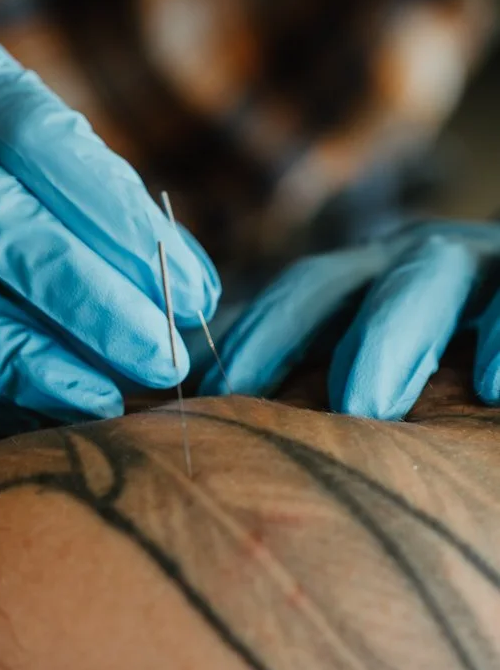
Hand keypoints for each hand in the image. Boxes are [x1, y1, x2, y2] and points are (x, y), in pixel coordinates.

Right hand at [0, 19, 219, 429]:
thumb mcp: (21, 145)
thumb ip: (103, 201)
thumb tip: (191, 288)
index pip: (44, 139)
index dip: (124, 223)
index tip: (192, 293)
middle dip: (90, 304)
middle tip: (161, 358)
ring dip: (36, 366)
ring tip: (108, 399)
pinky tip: (40, 413)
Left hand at [200, 221, 499, 418]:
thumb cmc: (446, 351)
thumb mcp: (380, 355)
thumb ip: (309, 372)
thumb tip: (208, 392)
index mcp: (362, 284)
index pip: (290, 299)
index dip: (247, 337)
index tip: (198, 392)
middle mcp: (407, 264)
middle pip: (334, 281)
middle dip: (285, 332)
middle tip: (242, 398)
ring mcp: (475, 262)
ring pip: (430, 275)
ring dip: (392, 336)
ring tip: (366, 407)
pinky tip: (493, 388)